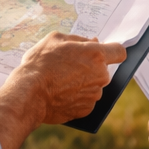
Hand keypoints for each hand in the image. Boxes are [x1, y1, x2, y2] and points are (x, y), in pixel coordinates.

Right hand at [8, 32, 127, 124]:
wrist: (29, 93)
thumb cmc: (40, 63)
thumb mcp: (55, 39)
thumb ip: (78, 39)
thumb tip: (92, 42)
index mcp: (96, 55)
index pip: (119, 51)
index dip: (112, 50)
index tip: (105, 52)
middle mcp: (100, 76)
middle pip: (103, 70)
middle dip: (90, 67)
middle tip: (69, 66)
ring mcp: (94, 94)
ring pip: (93, 86)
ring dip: (83, 83)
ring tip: (61, 81)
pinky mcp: (86, 110)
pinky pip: (85, 100)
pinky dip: (76, 97)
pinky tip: (61, 93)